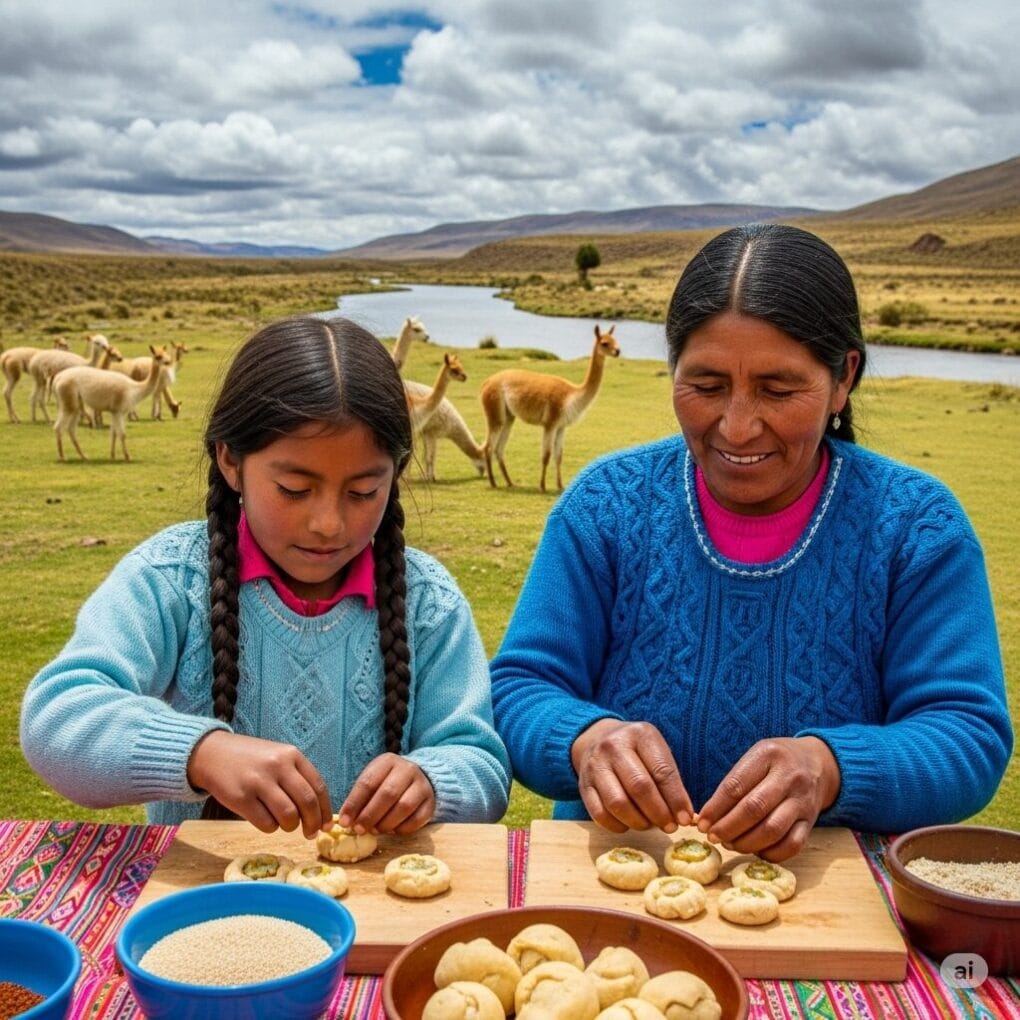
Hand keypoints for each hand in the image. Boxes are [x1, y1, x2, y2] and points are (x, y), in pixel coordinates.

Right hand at [187, 730, 332, 838]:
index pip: (318, 786)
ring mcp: (259, 781)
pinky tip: (265, 819)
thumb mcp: (278, 757)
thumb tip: (318, 812)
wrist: (211, 754)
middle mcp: (277, 766)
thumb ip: (297, 777)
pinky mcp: (241, 798)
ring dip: (290, 827)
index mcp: (291, 755)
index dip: (325, 810)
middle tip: (310, 834)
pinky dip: (270, 828)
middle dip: (312, 823)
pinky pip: (266, 824)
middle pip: (307, 802)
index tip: (327, 825)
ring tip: (285, 824)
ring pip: (288, 816)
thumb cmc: (251, 760)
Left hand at [337, 753, 435, 834]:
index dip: (354, 804)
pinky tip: (392, 831)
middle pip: (387, 794)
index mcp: (387, 761)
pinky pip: (417, 819)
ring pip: (403, 806)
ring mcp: (422, 785)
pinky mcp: (430, 802)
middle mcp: (407, 769)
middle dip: (370, 815)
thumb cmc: (387, 782)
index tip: (345, 822)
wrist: (419, 777)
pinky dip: (402, 829)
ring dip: (386, 823)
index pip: (368, 782)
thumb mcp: (373, 780)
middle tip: (359, 829)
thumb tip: (347, 821)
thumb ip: (360, 798)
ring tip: (375, 830)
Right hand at [570, 719, 693, 833]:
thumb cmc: (636, 750)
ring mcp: (595, 765)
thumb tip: (684, 816)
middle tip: (670, 827)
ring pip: (618, 803)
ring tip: (650, 825)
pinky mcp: (584, 785)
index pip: (662, 771)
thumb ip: (669, 779)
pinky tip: (629, 824)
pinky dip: (618, 826)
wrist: (597, 738)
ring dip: (639, 822)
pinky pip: (600, 814)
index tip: (686, 819)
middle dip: (659, 813)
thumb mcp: (655, 751)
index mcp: (640, 735)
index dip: (676, 799)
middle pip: (640, 787)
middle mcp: (614, 746)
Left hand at [696, 736, 840, 861]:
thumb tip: (708, 816)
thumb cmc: (776, 762)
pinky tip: (756, 851)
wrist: (818, 763)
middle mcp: (788, 777)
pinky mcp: (812, 821)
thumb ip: (734, 782)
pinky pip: (793, 845)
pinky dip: (771, 853)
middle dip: (728, 828)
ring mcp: (803, 801)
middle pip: (754, 809)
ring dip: (746, 843)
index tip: (701, 823)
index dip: (715, 808)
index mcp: (768, 755)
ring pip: (772, 830)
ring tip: (730, 844)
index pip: (735, 786)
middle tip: (713, 837)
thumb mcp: (756, 757)